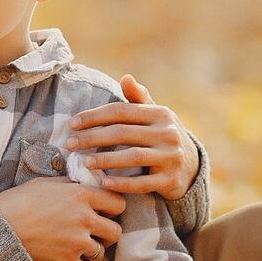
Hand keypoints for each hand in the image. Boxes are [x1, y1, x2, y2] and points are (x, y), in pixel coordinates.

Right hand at [0, 177, 124, 260]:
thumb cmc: (17, 203)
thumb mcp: (44, 184)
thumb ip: (69, 185)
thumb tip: (83, 183)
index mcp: (80, 195)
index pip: (117, 203)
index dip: (113, 208)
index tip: (106, 212)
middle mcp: (84, 218)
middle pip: (115, 231)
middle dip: (107, 233)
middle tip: (99, 234)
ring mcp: (77, 242)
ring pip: (103, 253)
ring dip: (96, 253)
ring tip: (88, 252)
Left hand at [66, 75, 199, 200]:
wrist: (191, 166)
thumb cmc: (163, 136)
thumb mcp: (155, 116)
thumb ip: (138, 98)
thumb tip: (125, 77)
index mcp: (160, 114)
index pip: (121, 111)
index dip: (94, 116)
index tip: (72, 124)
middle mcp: (168, 133)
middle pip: (123, 133)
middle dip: (92, 138)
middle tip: (70, 144)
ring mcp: (171, 157)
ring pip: (132, 157)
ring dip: (105, 160)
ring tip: (83, 162)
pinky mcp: (170, 180)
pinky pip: (143, 183)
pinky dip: (122, 183)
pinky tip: (104, 182)